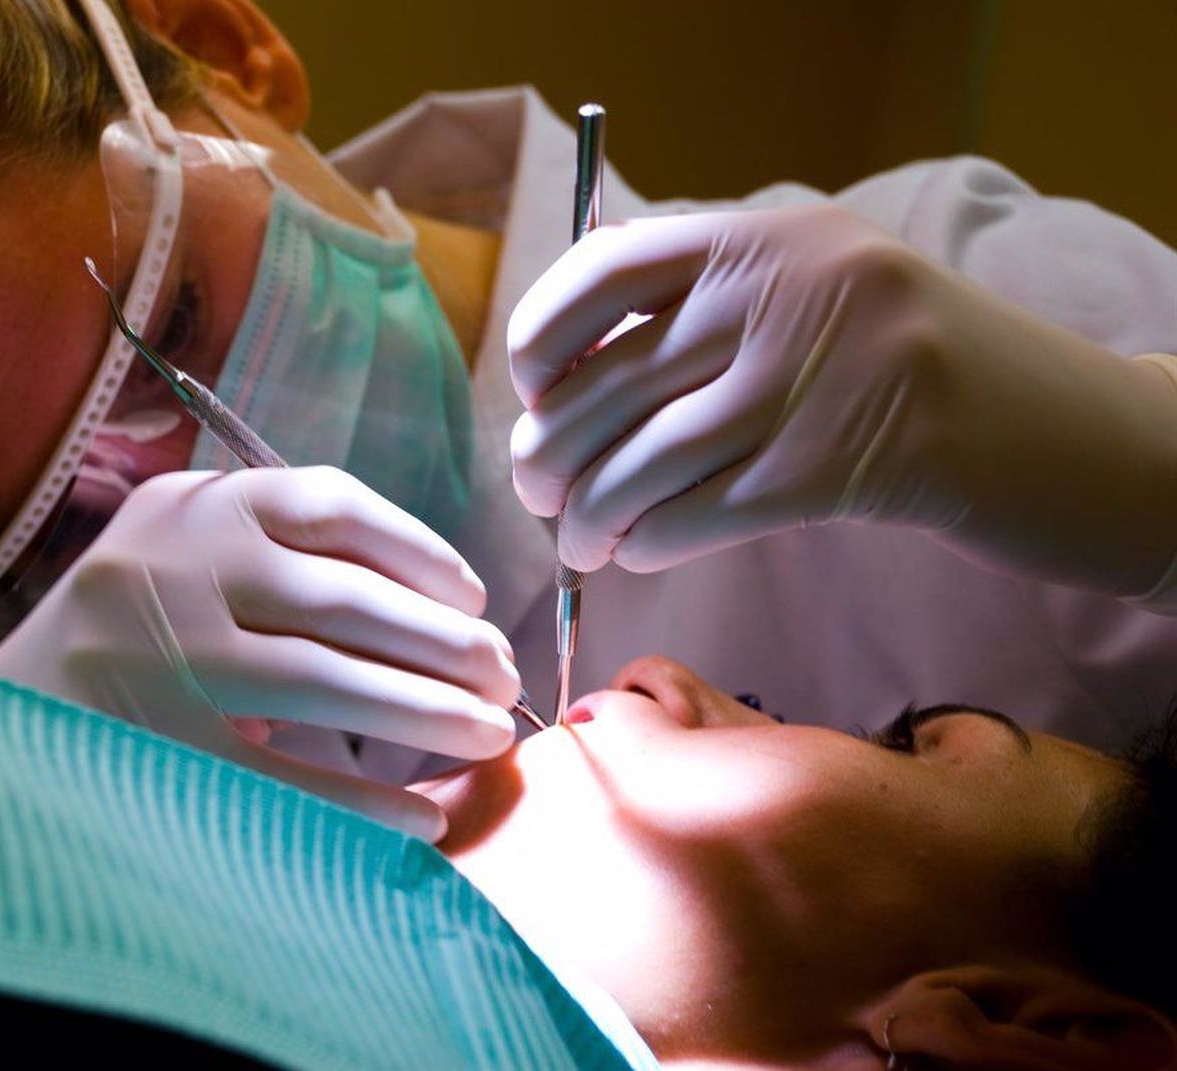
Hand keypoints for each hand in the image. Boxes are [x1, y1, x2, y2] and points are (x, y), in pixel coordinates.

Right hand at [0, 466, 519, 840]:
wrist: (18, 697)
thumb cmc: (139, 609)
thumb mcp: (193, 535)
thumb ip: (286, 537)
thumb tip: (436, 600)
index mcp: (206, 504)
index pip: (336, 505)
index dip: (423, 552)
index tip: (474, 599)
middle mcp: (186, 568)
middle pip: (347, 601)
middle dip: (444, 644)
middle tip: (502, 677)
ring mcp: (171, 658)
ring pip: (325, 681)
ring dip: (422, 712)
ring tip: (485, 734)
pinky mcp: (162, 745)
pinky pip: (281, 777)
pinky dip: (358, 798)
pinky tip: (418, 816)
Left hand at [507, 205, 1176, 595]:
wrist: (1042, 425)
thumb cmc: (902, 355)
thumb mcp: (811, 279)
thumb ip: (702, 295)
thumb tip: (562, 368)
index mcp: (760, 236)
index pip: (601, 271)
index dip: (542, 335)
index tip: (532, 386)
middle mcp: (774, 299)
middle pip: (604, 387)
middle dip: (549, 453)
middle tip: (538, 488)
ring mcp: (800, 387)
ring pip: (637, 465)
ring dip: (587, 516)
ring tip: (577, 540)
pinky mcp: (822, 475)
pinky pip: (689, 516)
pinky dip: (644, 543)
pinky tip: (635, 554)